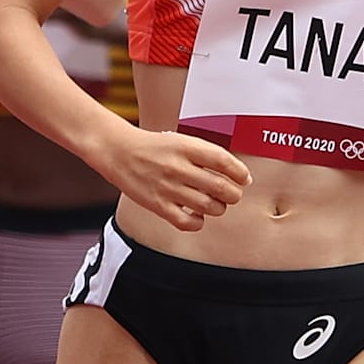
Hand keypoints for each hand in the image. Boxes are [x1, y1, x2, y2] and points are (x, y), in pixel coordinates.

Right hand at [101, 126, 250, 231]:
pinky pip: (187, 222)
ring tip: (214, 203)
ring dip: (218, 208)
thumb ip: (207, 155)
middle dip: (233, 194)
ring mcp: (168, 188)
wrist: (120, 152)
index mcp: (187, 147)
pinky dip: (198, 222)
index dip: (240, 172)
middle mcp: (178, 167)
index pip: (224, 161)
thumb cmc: (154, 148)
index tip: (244, 178)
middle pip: (221, 187)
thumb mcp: (182, 141)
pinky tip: (196, 214)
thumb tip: (237, 175)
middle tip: (231, 194)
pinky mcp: (158, 205)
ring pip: (208, 207)